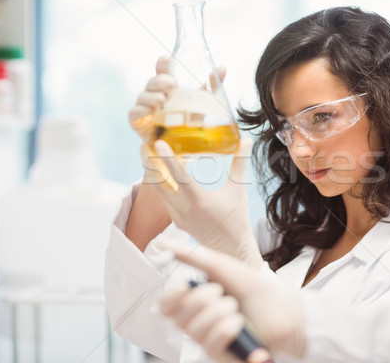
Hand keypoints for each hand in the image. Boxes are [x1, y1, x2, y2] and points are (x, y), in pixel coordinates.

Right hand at [129, 56, 226, 142]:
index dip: (162, 64)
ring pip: (143, 96)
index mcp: (167, 87)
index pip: (162, 70)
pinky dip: (140, 111)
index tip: (166, 59)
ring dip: (151, 96)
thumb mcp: (201, 102)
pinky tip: (148, 111)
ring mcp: (145, 107)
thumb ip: (210, 86)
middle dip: (160, 80)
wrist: (181, 147)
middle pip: (152, 82)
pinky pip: (134, 114)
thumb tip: (223, 68)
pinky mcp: (138, 122)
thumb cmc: (188, 120)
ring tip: (162, 99)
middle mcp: (154, 94)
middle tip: (172, 83)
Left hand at [140, 138, 263, 267]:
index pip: (179, 176)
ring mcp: (178, 217)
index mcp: (200, 202)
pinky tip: (161, 171)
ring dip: (153, 173)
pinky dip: (162, 184)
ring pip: (159, 192)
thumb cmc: (237, 218)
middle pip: (159, 184)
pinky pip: (165, 199)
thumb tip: (247, 140)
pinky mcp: (176, 221)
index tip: (158, 143)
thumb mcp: (238, 190)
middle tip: (143, 145)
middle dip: (149, 164)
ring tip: (148, 154)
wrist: (231, 249)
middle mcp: (184, 210)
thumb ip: (240, 164)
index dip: (167, 159)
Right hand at [159, 242, 304, 360]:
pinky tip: (238, 324)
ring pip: (195, 330)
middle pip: (179, 317)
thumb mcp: (220, 267)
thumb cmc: (252, 288)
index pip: (166, 306)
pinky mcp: (221, 354)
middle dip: (202, 299)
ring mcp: (208, 339)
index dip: (170, 296)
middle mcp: (198, 321)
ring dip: (219, 313)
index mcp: (194, 301)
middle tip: (222, 293)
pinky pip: (210, 344)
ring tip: (235, 308)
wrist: (282, 307)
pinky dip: (226, 329)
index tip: (184, 285)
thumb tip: (163, 244)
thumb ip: (191, 257)